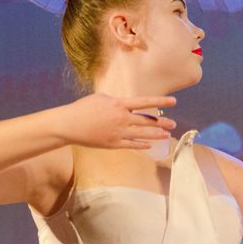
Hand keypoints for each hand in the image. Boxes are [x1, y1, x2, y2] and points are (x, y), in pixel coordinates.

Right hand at [57, 93, 176, 149]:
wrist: (69, 125)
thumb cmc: (83, 108)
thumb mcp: (101, 98)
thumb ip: (117, 101)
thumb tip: (126, 105)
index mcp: (119, 104)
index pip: (144, 102)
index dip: (160, 101)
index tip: (173, 101)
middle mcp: (121, 118)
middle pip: (146, 120)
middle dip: (161, 122)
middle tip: (173, 123)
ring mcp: (118, 133)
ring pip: (142, 134)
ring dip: (155, 134)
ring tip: (167, 135)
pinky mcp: (113, 144)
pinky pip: (131, 145)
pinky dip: (141, 145)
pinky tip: (149, 145)